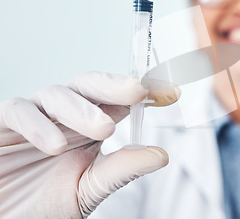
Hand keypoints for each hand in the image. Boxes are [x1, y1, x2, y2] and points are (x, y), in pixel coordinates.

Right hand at [0, 72, 179, 218]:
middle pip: (91, 86)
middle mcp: (65, 115)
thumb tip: (160, 155)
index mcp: (90, 126)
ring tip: (104, 130)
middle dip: (117, 85)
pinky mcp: (3, 124)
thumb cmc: (42, 205)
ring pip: (58, 94)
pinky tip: (56, 145)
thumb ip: (120, 170)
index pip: (120, 100)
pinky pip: (19, 111)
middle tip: (139, 91)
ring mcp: (35, 116)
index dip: (146, 92)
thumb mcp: (88, 189)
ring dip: (82, 109)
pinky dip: (37, 125)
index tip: (171, 93)